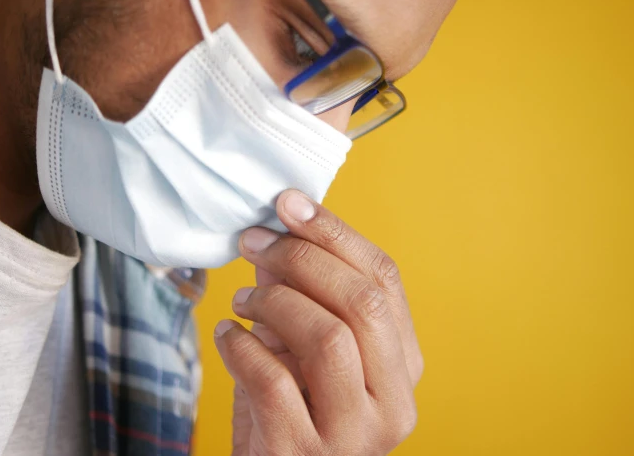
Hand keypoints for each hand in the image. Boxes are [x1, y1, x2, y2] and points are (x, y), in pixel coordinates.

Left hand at [214, 189, 423, 455]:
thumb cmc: (293, 413)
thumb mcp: (308, 351)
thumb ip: (304, 295)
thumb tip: (279, 232)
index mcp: (404, 368)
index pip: (386, 280)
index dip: (336, 233)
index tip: (290, 203)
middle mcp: (394, 402)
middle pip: (363, 302)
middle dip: (303, 257)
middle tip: (256, 242)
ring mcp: (353, 435)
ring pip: (328, 337)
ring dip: (275, 301)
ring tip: (242, 299)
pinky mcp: (304, 454)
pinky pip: (274, 380)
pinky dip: (242, 346)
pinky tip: (229, 337)